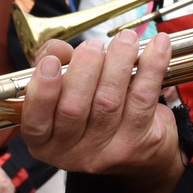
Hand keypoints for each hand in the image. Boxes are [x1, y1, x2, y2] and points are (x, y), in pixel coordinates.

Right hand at [21, 31, 182, 192]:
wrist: (139, 148)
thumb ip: (53, 65)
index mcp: (45, 141)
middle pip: (74, 109)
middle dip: (84, 69)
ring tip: (125, 39)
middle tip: (93, 45)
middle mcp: (71, 153)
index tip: (50, 63)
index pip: (36, 122)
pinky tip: (157, 45)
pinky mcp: (138, 143)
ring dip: (118, 62)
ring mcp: (106, 152)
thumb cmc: (93, 111)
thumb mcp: (65, 90)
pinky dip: (151, 67)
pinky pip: (143, 98)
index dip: (42, 92)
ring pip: (108, 102)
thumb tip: (57, 49)